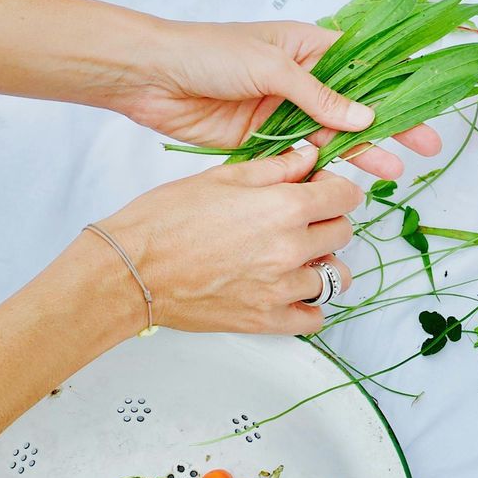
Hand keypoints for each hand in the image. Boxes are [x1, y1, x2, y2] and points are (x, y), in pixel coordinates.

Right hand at [96, 145, 362, 335]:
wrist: (131, 270)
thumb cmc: (165, 220)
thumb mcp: (222, 178)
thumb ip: (275, 168)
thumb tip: (309, 157)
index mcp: (284, 208)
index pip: (345, 197)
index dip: (336, 189)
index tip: (324, 191)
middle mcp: (290, 249)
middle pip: (342, 234)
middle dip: (328, 222)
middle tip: (303, 220)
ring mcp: (281, 288)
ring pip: (335, 276)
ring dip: (322, 264)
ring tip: (295, 257)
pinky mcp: (266, 319)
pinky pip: (314, 318)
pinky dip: (310, 305)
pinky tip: (291, 290)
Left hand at [108, 16, 440, 180]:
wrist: (150, 76)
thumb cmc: (208, 52)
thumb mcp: (272, 66)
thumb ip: (320, 96)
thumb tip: (365, 119)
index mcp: (309, 46)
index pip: (366, 65)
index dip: (398, 84)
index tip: (428, 103)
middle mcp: (302, 78)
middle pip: (357, 105)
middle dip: (391, 126)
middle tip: (426, 148)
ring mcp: (284, 110)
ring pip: (333, 135)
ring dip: (362, 152)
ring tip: (393, 173)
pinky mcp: (263, 140)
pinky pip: (301, 156)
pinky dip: (322, 168)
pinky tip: (344, 179)